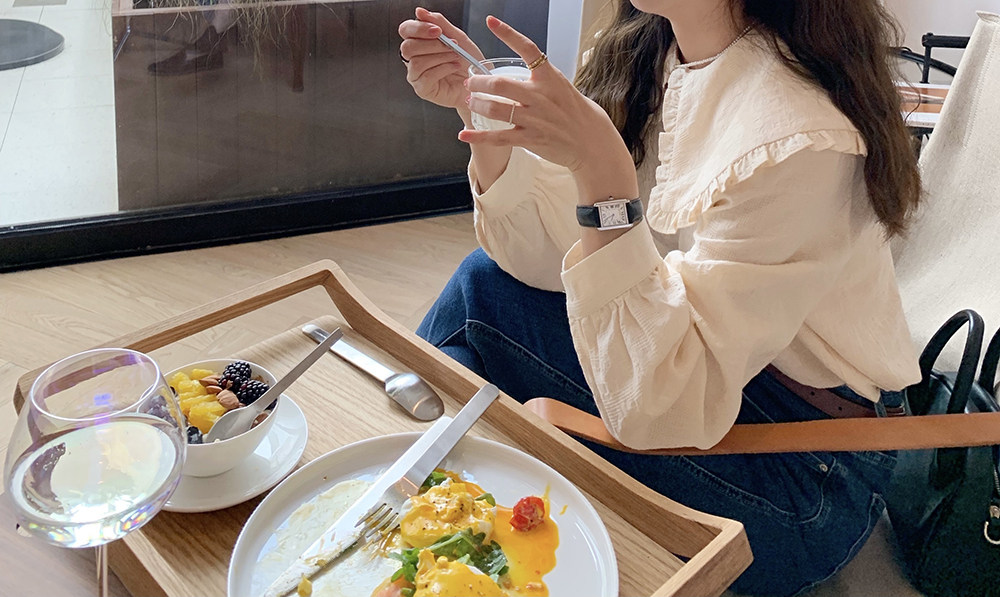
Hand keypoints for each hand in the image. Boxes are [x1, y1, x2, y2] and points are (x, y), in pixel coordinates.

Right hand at [398, 7, 483, 113]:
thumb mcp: (457, 37)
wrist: (479, 82)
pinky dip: (443, 69)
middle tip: (451, 44)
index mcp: (419, 42)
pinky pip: (426, 76)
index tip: (438, 30)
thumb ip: (439, 23)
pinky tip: (454, 66)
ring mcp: (416, 75)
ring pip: (417, 62)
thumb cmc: (467, 62)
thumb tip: (419, 12)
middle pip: (407, 47)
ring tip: (456, 56)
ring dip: (440, 56)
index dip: (418, 28)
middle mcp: (414, 58)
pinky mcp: (423, 89)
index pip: (405, 30)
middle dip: (432, 44)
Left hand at [459, 16, 634, 180]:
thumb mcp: (560, 86)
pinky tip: (464, 133)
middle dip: (478, 82)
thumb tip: (510, 76)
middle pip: (500, 84)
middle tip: (470, 82)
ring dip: (477, 104)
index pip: (528, 49)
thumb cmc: (573, 111)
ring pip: (495, 109)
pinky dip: (478, 136)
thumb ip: (536, 79)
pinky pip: (498, 137)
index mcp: (549, 77)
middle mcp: (541, 96)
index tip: (491, 22)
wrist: (590, 140)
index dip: (508, 33)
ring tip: (471, 102)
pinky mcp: (530, 139)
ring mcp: (534, 118)